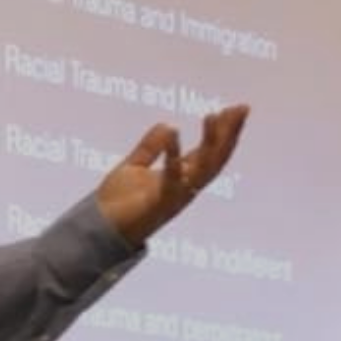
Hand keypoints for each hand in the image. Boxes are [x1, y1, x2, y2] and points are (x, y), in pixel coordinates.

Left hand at [96, 105, 249, 247]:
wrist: (99, 231)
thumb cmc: (117, 204)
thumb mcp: (134, 167)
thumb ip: (150, 148)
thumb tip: (167, 124)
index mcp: (180, 179)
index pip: (209, 152)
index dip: (222, 131)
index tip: (235, 109)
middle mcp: (184, 188)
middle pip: (215, 159)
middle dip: (229, 134)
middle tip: (241, 109)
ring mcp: (174, 197)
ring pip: (203, 170)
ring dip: (211, 143)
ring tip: (212, 116)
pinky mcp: (158, 203)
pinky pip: (171, 179)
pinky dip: (173, 156)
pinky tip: (173, 132)